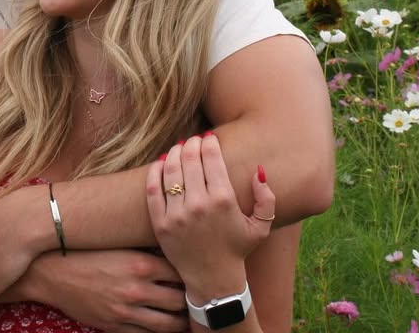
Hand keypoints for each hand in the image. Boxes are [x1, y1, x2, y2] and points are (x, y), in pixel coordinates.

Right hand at [27, 249, 188, 332]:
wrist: (52, 272)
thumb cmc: (87, 253)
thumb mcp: (120, 245)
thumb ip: (147, 251)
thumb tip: (175, 252)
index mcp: (141, 263)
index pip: (182, 273)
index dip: (192, 274)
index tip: (198, 274)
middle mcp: (137, 289)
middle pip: (180, 300)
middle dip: (191, 300)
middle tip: (199, 297)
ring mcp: (126, 311)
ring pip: (168, 324)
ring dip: (181, 321)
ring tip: (187, 316)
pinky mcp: (115, 326)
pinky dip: (158, 331)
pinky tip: (164, 325)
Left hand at [145, 134, 274, 296]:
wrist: (212, 280)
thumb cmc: (237, 250)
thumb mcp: (261, 227)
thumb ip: (266, 199)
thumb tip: (258, 171)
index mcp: (224, 200)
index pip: (211, 158)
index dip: (209, 142)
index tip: (208, 138)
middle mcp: (199, 205)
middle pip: (189, 159)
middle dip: (191, 144)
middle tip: (192, 141)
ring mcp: (177, 214)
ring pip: (170, 170)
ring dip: (174, 153)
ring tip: (179, 149)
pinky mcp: (160, 223)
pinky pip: (152, 189)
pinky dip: (155, 171)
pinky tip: (162, 163)